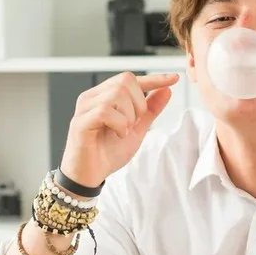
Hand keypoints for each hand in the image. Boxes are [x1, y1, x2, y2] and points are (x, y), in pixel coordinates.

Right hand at [59, 72, 178, 187]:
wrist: (90, 176)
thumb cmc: (107, 152)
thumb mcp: (136, 129)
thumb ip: (150, 110)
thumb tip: (166, 90)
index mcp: (103, 96)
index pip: (130, 79)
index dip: (154, 78)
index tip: (174, 78)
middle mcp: (92, 97)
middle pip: (125, 81)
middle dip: (138, 103)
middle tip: (133, 124)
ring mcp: (85, 108)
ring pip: (117, 94)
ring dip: (129, 116)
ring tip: (123, 131)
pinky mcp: (80, 121)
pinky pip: (105, 111)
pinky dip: (119, 124)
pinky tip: (118, 135)